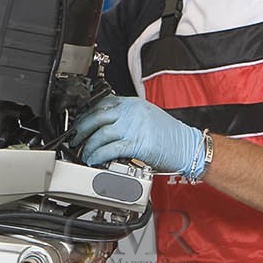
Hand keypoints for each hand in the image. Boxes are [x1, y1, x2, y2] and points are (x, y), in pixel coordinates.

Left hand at [69, 95, 201, 174]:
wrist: (187, 146)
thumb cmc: (169, 135)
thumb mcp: (146, 117)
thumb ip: (126, 118)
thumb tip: (105, 126)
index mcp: (132, 104)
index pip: (102, 104)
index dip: (86, 114)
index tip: (79, 123)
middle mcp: (131, 113)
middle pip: (97, 117)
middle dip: (81, 129)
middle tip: (75, 139)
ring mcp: (133, 127)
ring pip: (101, 133)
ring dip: (88, 145)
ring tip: (84, 153)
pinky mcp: (136, 144)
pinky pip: (110, 149)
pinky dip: (98, 154)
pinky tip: (93, 159)